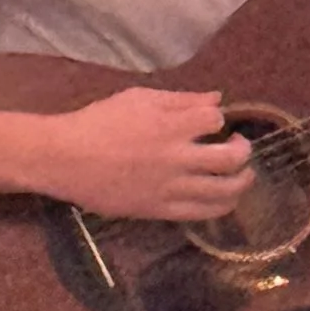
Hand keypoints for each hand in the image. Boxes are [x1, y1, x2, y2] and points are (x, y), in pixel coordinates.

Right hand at [18, 87, 253, 220]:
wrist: (66, 159)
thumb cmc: (99, 122)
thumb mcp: (138, 99)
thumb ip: (180, 99)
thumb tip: (217, 98)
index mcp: (170, 125)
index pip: (215, 119)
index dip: (218, 118)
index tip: (211, 120)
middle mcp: (176, 158)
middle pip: (230, 158)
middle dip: (243, 150)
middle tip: (240, 146)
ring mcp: (170, 187)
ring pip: (224, 191)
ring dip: (242, 181)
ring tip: (243, 175)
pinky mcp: (160, 210)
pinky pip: (202, 213)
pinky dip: (220, 205)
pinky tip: (223, 198)